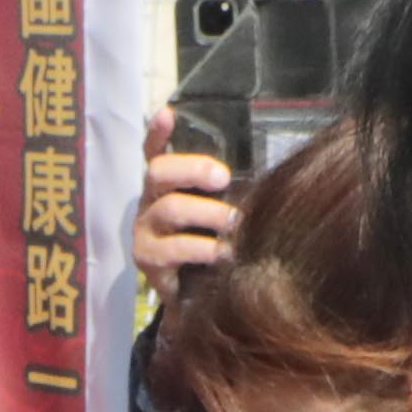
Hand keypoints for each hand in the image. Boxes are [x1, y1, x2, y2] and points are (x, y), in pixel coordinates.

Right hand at [134, 118, 238, 282]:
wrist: (194, 298)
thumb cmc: (210, 244)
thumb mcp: (217, 214)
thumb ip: (225, 194)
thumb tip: (265, 175)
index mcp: (165, 184)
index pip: (154, 151)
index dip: (158, 133)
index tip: (169, 114)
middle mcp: (150, 202)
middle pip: (159, 172)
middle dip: (193, 169)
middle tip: (223, 178)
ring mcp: (145, 231)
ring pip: (170, 209)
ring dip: (207, 214)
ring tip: (234, 223)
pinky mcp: (148, 260)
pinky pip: (174, 249)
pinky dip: (203, 249)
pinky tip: (223, 253)